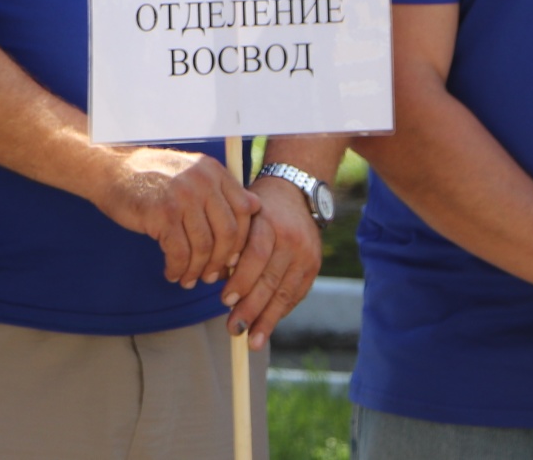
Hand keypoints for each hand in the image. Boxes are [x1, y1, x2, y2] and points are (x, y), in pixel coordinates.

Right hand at [93, 146, 258, 288]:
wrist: (110, 170)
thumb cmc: (151, 176)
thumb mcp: (191, 172)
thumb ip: (221, 189)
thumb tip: (254, 207)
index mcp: (212, 171)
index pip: (244, 209)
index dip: (242, 239)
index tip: (232, 258)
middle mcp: (202, 181)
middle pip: (228, 232)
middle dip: (222, 261)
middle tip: (211, 276)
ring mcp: (182, 197)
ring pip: (204, 246)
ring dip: (198, 269)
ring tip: (188, 278)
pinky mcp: (162, 214)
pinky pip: (179, 252)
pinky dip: (178, 269)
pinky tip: (172, 273)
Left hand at [221, 175, 322, 348]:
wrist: (294, 192)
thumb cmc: (257, 206)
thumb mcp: (242, 213)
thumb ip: (232, 241)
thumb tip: (218, 279)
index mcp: (269, 222)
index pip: (255, 255)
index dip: (240, 280)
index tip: (224, 301)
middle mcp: (292, 238)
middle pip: (271, 279)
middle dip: (251, 308)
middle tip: (233, 329)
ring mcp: (306, 253)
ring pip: (285, 292)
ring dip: (267, 319)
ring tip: (252, 341)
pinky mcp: (314, 266)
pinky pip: (296, 295)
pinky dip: (280, 312)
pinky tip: (267, 327)